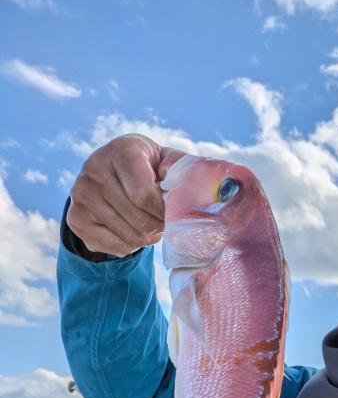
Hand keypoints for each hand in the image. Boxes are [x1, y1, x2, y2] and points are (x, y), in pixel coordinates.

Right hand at [66, 133, 185, 257]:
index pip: (144, 196)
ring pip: (129, 237)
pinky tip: (131, 229)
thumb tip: (202, 188)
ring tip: (149, 224)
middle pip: (139, 220)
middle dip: (159, 226)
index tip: (172, 211)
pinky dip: (131, 246)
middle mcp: (94, 169)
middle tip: (163, 221)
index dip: (164, 211)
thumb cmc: (148, 168)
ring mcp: (80, 194)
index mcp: (122, 150)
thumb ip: (184, 170)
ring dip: (148, 237)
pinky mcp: (75, 218)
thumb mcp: (166, 160)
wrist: (110, 172)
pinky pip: (116, 247)